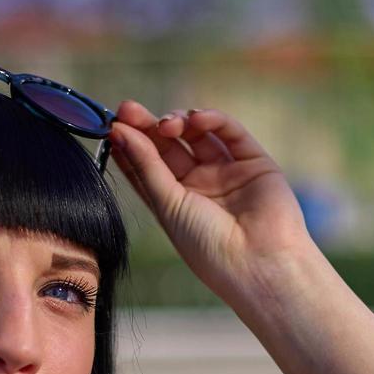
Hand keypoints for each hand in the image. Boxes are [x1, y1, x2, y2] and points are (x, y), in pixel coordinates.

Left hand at [108, 99, 313, 301]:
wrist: (260, 263)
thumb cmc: (210, 247)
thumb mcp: (168, 206)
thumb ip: (146, 165)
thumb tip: (119, 130)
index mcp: (176, 203)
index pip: (147, 165)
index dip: (130, 144)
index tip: (113, 125)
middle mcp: (201, 186)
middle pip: (170, 146)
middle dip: (149, 126)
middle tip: (129, 110)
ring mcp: (227, 172)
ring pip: (198, 134)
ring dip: (179, 120)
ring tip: (168, 124)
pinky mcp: (254, 162)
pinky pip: (231, 132)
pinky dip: (213, 120)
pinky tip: (196, 119)